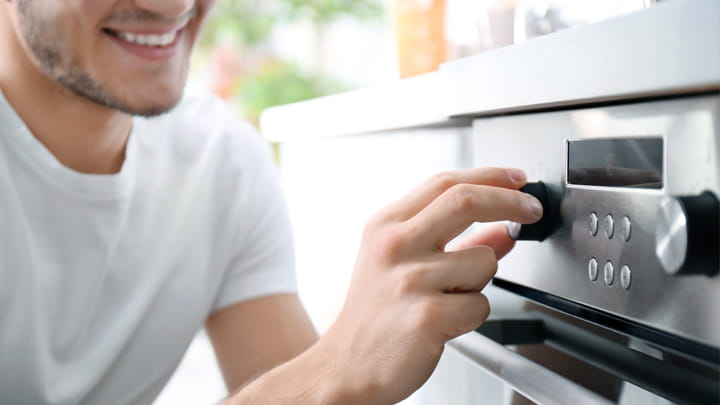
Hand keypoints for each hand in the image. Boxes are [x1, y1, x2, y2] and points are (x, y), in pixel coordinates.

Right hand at [316, 167, 543, 403]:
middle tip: (531, 210)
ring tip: (449, 298)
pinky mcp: (427, 316)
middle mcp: (394, 245)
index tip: (518, 180)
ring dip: (480, 281)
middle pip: (465, 200)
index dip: (490, 176)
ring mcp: (410, 279)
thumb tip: (503, 227)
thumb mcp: (403, 262)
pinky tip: (444, 323)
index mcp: (386, 225)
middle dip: (510, 202)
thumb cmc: (375, 313)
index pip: (445, 183)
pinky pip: (479, 305)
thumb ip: (454, 240)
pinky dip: (471, 315)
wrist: (348, 365)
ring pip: (484, 261)